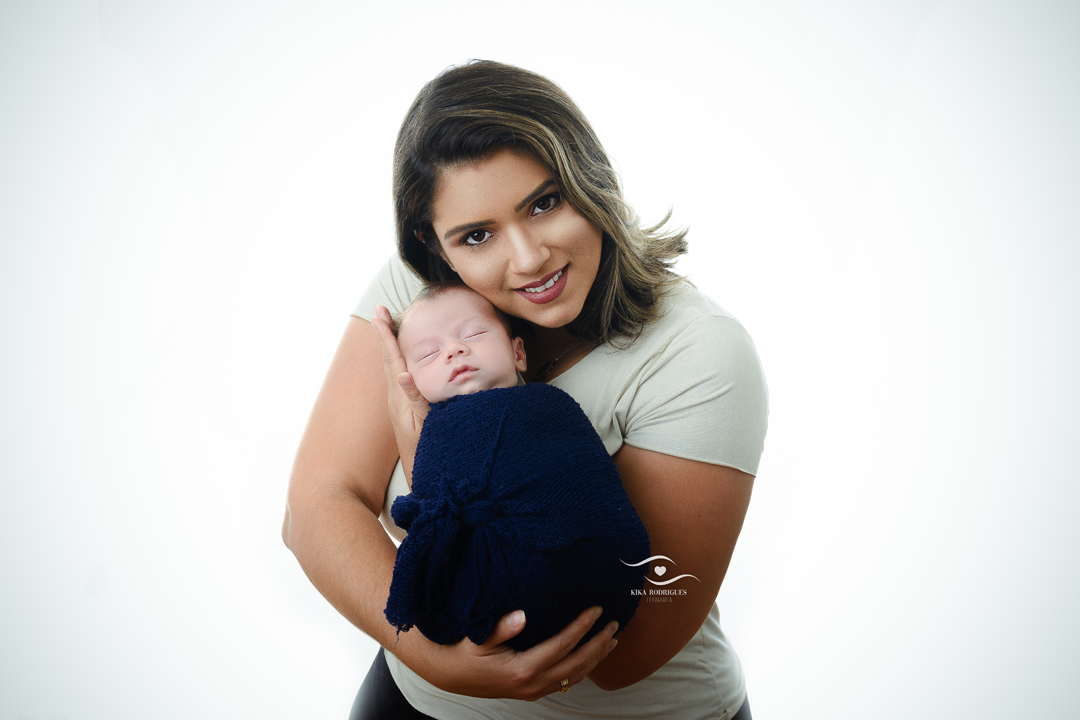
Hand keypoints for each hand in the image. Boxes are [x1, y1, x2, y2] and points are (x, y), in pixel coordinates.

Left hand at [371, 305, 428, 481]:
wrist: (420, 475)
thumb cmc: (425, 450)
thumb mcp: (422, 424)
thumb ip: (415, 399)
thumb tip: (404, 373)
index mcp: (400, 396)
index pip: (393, 360)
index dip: (387, 336)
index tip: (380, 315)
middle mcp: (397, 397)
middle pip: (389, 359)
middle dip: (386, 334)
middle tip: (381, 311)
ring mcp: (400, 405)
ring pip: (394, 368)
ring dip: (391, 346)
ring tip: (388, 328)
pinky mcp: (406, 411)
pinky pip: (401, 379)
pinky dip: (401, 363)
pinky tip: (404, 362)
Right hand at [418, 606, 619, 700]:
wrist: (452, 676)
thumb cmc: (465, 652)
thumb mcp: (479, 637)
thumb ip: (501, 628)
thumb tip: (522, 616)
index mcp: (522, 668)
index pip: (562, 645)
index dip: (582, 627)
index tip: (596, 610)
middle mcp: (532, 684)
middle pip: (576, 663)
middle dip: (598, 644)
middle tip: (615, 625)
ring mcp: (534, 691)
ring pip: (575, 676)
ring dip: (595, 658)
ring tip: (612, 641)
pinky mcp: (533, 691)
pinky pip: (566, 682)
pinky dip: (583, 668)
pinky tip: (590, 657)